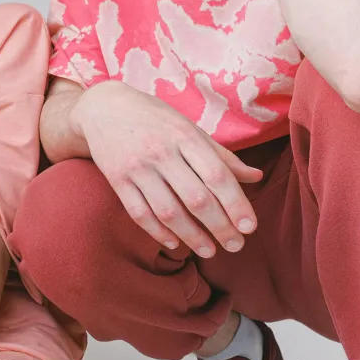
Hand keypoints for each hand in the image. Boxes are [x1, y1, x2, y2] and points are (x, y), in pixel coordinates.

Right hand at [73, 81, 263, 256]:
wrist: (103, 108)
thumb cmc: (154, 118)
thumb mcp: (189, 128)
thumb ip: (221, 155)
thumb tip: (256, 177)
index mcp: (185, 136)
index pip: (217, 175)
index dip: (236, 204)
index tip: (249, 227)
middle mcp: (161, 152)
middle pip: (196, 198)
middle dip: (219, 227)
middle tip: (235, 246)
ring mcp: (136, 167)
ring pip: (168, 211)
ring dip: (192, 236)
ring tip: (209, 251)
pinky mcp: (116, 179)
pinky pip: (139, 213)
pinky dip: (158, 232)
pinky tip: (175, 243)